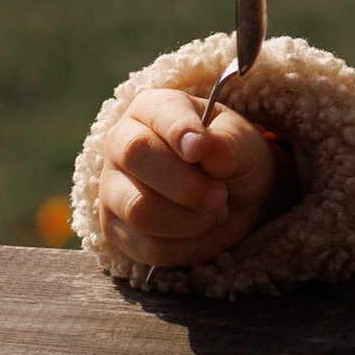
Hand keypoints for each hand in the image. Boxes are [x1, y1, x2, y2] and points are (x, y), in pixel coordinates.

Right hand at [97, 88, 282, 268]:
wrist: (232, 196)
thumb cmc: (231, 156)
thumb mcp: (243, 141)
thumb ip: (227, 141)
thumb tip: (206, 150)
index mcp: (152, 108)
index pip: (157, 114)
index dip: (180, 131)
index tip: (201, 149)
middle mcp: (121, 143)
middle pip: (136, 156)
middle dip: (188, 185)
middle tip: (220, 196)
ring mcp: (112, 188)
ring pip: (139, 208)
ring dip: (190, 220)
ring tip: (213, 212)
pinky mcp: (115, 229)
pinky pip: (146, 246)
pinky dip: (184, 246)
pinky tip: (197, 231)